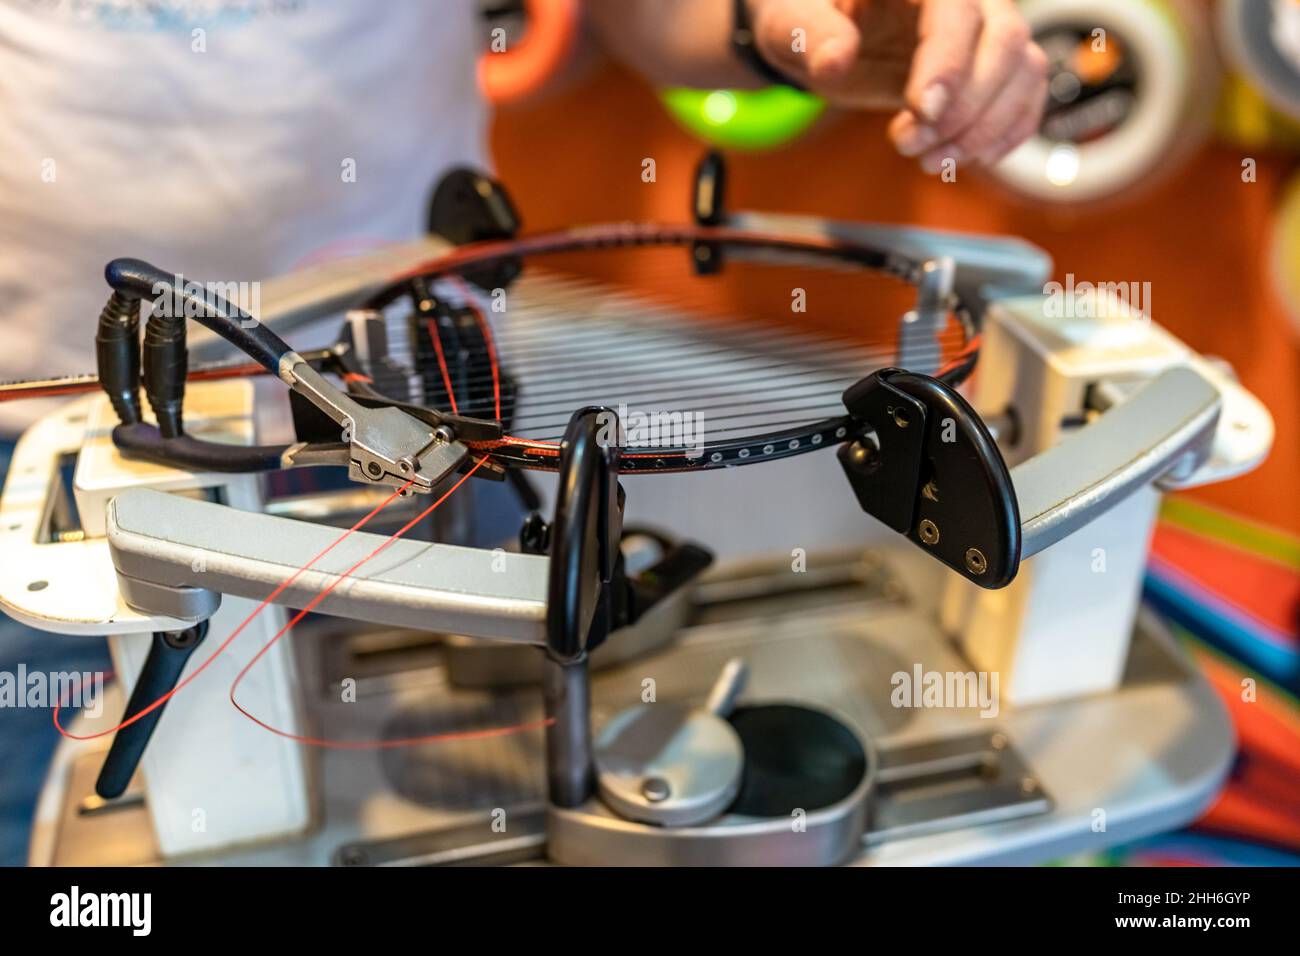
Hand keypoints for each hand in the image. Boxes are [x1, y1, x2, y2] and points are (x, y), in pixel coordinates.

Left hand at [750, 0, 1048, 170]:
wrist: (820, 35)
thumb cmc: (807, 19)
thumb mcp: (791, 23)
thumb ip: (811, 36)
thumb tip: (835, 58)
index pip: (955, 11)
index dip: (948, 64)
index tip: (923, 111)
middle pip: (1005, 42)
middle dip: (964, 108)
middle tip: (907, 145)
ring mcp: (985, 29)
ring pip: (1024, 70)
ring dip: (984, 129)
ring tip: (927, 159)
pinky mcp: (992, 66)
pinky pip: (1028, 94)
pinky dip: (1003, 134)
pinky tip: (960, 157)